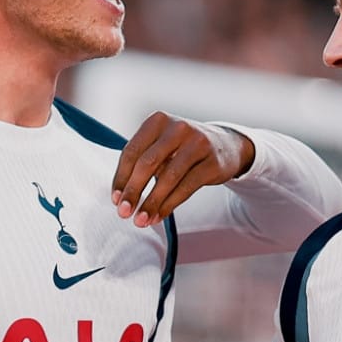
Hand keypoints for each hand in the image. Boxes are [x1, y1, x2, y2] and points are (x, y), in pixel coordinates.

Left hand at [112, 114, 255, 225]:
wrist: (225, 145)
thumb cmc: (182, 149)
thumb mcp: (161, 145)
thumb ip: (141, 163)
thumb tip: (121, 198)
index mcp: (157, 121)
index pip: (132, 151)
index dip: (121, 178)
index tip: (115, 200)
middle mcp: (177, 128)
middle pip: (147, 163)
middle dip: (133, 191)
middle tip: (124, 213)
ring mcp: (197, 143)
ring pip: (168, 178)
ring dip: (152, 203)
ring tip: (142, 220)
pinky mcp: (212, 162)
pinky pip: (186, 188)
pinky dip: (169, 205)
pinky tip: (159, 216)